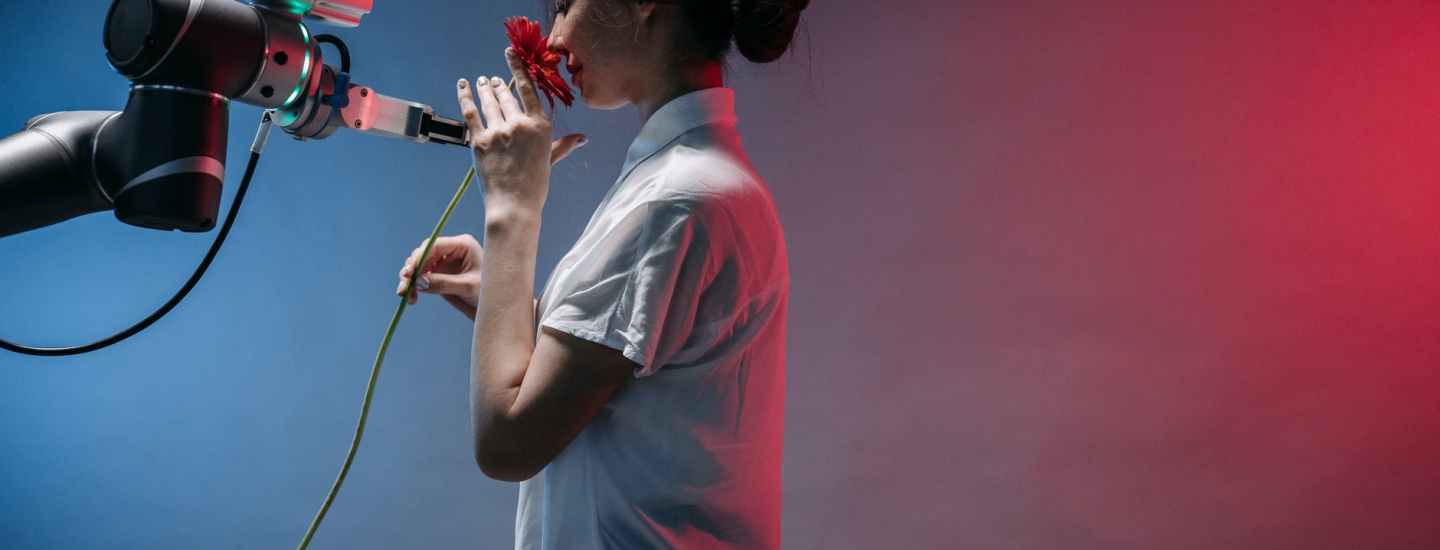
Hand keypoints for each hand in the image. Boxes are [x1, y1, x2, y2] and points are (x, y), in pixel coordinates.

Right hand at [396, 234, 484, 319]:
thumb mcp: (468, 287)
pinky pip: (421, 277)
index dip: (418, 257)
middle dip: (411, 270)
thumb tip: (418, 281)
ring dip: (409, 279)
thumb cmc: (490, 292)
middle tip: (403, 286)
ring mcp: (444, 262)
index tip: (409, 272)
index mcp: (462, 245)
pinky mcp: (440, 274)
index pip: (434, 245)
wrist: (496, 306)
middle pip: (423, 254)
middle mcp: (451, 250)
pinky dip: (414, 286)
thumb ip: (444, 283)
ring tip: (405, 295)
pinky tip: (412, 298)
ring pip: (419, 266)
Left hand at [457, 47, 585, 217]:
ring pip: (489, 100)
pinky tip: (463, 85)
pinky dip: (465, 96)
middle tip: (494, 79)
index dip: (518, 69)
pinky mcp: (480, 140)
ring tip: (483, 82)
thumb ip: (564, 144)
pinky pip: (470, 112)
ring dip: (484, 88)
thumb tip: (582, 138)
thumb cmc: (535, 184)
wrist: (514, 204)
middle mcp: (520, 124)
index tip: (511, 55)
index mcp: (540, 126)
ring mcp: (499, 131)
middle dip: (499, 84)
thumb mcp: (551, 160)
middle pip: (506, 94)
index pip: (528, 89)